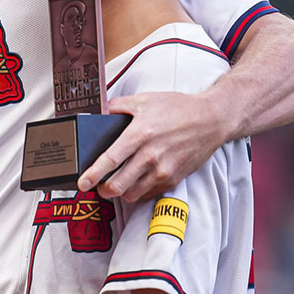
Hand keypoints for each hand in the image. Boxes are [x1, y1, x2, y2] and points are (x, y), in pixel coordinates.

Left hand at [77, 90, 229, 201]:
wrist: (211, 120)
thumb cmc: (179, 109)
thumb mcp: (144, 100)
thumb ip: (118, 106)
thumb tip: (100, 113)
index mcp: (140, 134)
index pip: (111, 159)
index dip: (93, 174)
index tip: (82, 183)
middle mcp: (150, 156)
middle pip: (118, 185)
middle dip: (103, 190)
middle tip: (97, 186)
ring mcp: (163, 170)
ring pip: (132, 194)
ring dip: (121, 192)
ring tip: (116, 183)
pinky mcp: (173, 179)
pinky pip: (148, 193)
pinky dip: (138, 190)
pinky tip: (136, 180)